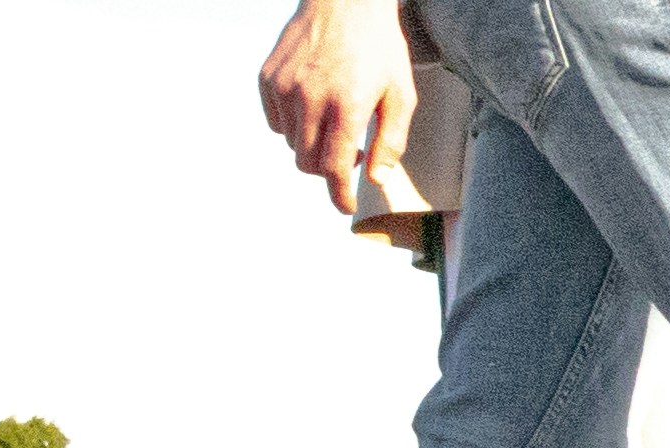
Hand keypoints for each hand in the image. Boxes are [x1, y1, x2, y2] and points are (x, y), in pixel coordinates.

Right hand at [259, 0, 415, 215]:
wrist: (344, 1)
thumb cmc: (380, 49)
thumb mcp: (401, 95)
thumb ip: (391, 141)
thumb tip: (377, 180)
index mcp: (347, 106)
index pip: (335, 168)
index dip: (340, 194)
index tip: (345, 206)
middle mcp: (310, 98)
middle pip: (308, 162)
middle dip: (328, 170)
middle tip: (350, 155)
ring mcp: (284, 86)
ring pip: (291, 143)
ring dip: (312, 145)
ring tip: (334, 123)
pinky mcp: (267, 77)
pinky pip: (275, 121)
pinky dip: (293, 125)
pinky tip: (313, 106)